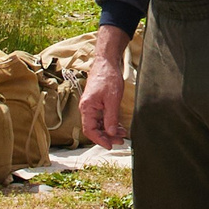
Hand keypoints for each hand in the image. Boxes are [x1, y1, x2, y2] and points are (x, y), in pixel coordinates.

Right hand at [79, 27, 130, 147]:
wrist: (107, 62)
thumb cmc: (108, 77)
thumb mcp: (113, 99)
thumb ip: (111, 118)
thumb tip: (110, 133)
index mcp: (87, 107)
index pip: (89, 130)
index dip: (99, 140)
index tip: (110, 145)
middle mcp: (86, 108)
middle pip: (93, 129)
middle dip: (106, 136)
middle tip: (120, 141)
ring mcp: (91, 106)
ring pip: (98, 124)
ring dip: (109, 130)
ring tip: (122, 134)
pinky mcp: (96, 103)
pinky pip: (101, 117)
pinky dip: (109, 123)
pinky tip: (118, 126)